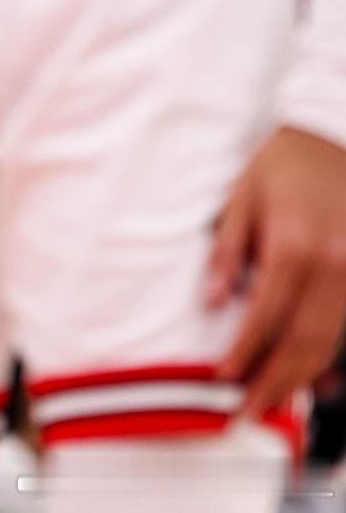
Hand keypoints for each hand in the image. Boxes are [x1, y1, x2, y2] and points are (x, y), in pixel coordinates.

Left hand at [208, 125, 345, 418]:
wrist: (330, 136)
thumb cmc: (283, 164)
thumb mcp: (242, 195)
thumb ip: (228, 250)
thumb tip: (214, 301)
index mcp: (294, 244)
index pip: (266, 315)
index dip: (245, 352)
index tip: (225, 379)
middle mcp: (332, 265)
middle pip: (303, 341)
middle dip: (274, 381)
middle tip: (249, 411)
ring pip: (329, 340)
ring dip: (301, 376)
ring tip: (274, 400)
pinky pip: (345, 326)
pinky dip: (328, 356)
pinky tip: (310, 375)